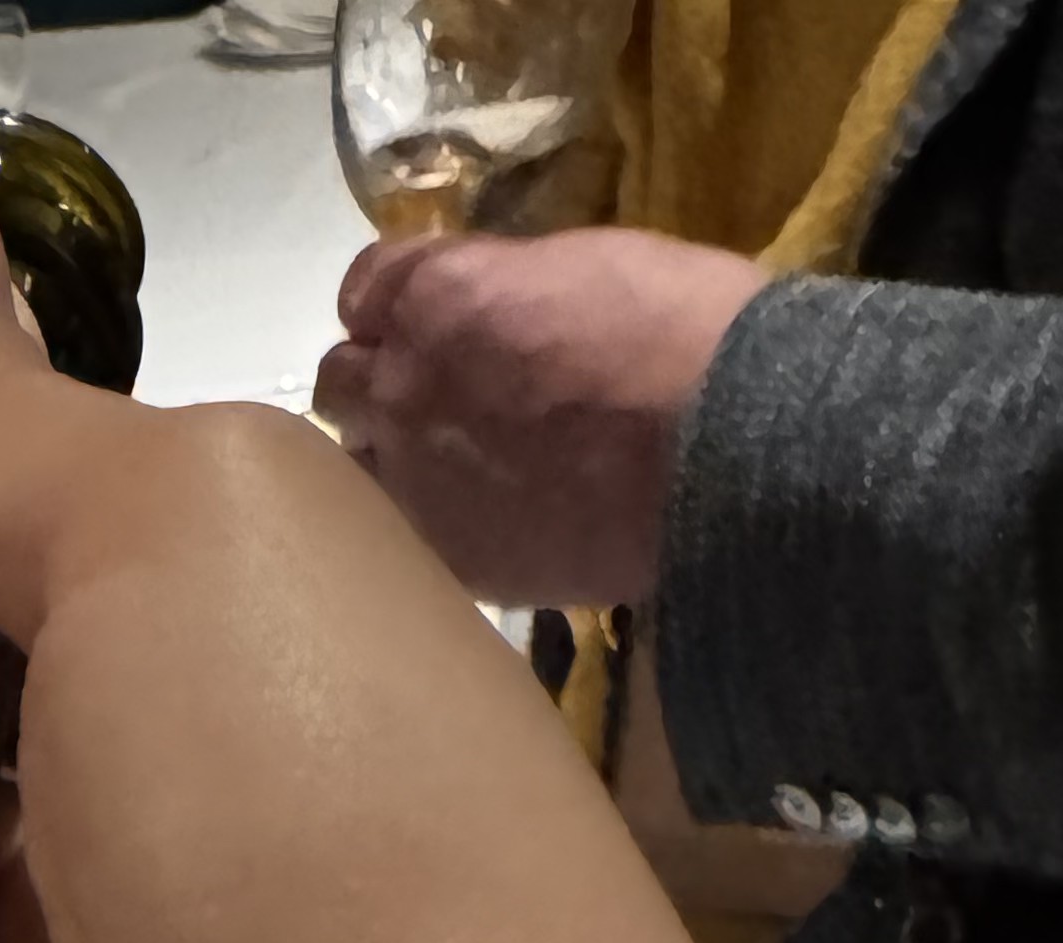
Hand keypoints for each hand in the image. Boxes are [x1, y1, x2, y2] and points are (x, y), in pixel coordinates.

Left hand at [313, 227, 764, 606]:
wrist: (721, 451)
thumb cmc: (678, 332)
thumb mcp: (583, 266)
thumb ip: (504, 286)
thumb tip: (486, 306)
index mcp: (435, 295)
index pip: (364, 288)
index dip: (391, 304)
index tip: (419, 319)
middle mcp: (402, 386)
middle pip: (341, 384)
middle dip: (377, 383)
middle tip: (427, 398)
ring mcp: (413, 480)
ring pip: (356, 466)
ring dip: (388, 457)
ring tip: (443, 466)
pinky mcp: (443, 555)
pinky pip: (403, 533)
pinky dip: (427, 521)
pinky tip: (475, 518)